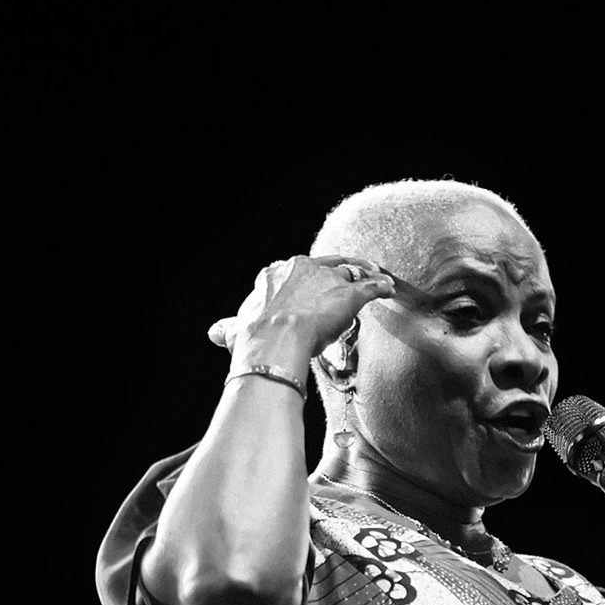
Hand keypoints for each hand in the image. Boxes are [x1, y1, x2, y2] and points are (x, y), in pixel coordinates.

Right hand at [206, 255, 394, 362]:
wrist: (273, 339)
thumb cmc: (253, 336)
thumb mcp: (236, 328)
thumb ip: (230, 327)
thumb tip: (215, 332)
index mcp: (276, 273)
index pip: (299, 269)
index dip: (310, 276)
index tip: (316, 283)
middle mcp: (302, 268)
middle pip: (328, 265)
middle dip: (343, 269)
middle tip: (356, 273)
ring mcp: (327, 279)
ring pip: (351, 272)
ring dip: (366, 274)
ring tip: (378, 278)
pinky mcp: (349, 294)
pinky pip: (371, 287)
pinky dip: (382, 287)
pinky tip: (389, 289)